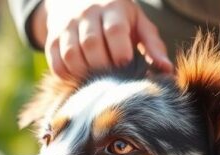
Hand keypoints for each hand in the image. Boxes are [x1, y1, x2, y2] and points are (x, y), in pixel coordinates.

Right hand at [29, 0, 172, 80]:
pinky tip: (82, 78)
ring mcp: (66, 27)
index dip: (120, 52)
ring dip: (86, 74)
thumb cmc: (118, 17)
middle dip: (104, 67)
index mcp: (112, 8)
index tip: (126, 66)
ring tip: (99, 80)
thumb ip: (153, 46)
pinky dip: (69, 77)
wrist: (77, 1)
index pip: (114, 30)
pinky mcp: (52, 40)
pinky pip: (57, 64)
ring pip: (72, 56)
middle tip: (114, 79)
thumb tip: (166, 70)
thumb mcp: (138, 23)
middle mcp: (86, 14)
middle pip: (91, 45)